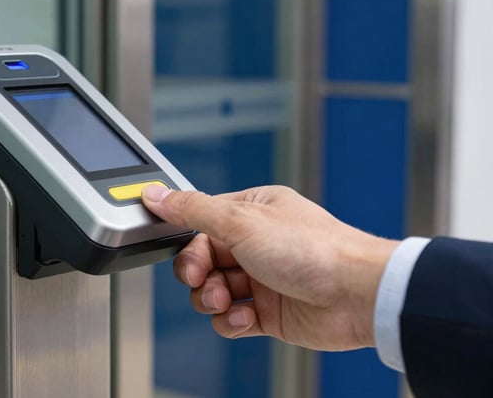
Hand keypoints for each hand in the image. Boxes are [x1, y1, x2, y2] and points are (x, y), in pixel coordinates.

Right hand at [142, 184, 397, 350]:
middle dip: (196, 273)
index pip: (200, 222)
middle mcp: (256, 244)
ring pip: (212, 291)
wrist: (357, 296)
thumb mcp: (241, 220)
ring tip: (226, 301)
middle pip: (202, 259)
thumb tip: (157, 194)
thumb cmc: (313, 249)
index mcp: (252, 211)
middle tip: (202, 278)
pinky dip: (230, 321)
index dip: (185, 239)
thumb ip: (192, 209)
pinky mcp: (269, 312)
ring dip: (211, 299)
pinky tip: (245, 318)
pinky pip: (231, 319)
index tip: (172, 247)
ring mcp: (263, 279)